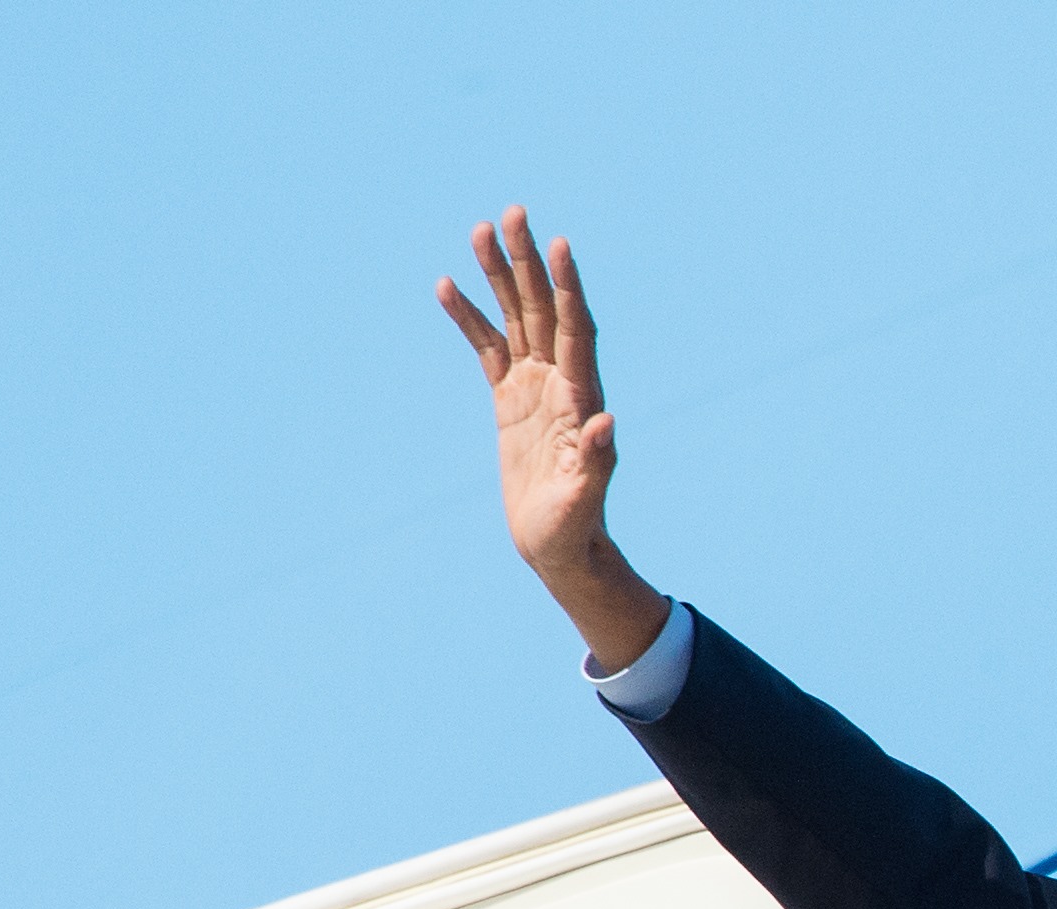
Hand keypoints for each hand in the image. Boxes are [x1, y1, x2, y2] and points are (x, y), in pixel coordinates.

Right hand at [438, 206, 667, 669]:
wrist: (560, 548)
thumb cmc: (575, 529)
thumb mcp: (584, 499)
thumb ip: (597, 461)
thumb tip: (607, 422)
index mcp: (582, 397)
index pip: (576, 329)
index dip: (568, 287)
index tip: (557, 244)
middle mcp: (562, 381)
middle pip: (545, 308)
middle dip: (528, 262)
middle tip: (514, 212)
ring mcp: (535, 387)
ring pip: (517, 318)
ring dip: (500, 276)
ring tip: (480, 229)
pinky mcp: (510, 400)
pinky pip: (488, 348)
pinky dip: (471, 318)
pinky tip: (449, 286)